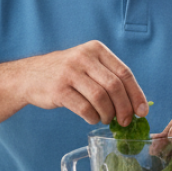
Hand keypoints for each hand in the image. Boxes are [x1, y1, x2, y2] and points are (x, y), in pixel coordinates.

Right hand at [13, 40, 147, 125]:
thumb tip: (136, 105)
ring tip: (107, 119)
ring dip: (108, 114)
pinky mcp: (58, 89)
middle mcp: (84, 57)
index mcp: (97, 49)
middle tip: (125, 121)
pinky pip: (84, 108)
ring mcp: (70, 72)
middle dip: (124, 107)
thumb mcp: (88, 65)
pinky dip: (93, 117)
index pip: (124, 73)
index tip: (142, 111)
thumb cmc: (66, 74)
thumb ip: (110, 78)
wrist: (28, 76)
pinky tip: (93, 118)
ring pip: (101, 98)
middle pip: (114, 86)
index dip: (136, 94)